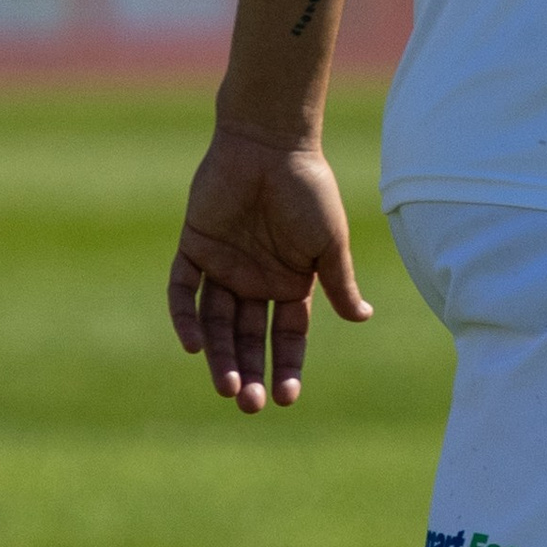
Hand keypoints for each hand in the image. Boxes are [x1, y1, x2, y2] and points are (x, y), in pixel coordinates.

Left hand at [165, 123, 371, 411]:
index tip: (286, 397)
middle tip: (249, 404)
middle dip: (249, 371)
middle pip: (247, 338)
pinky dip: (185, 317)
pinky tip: (192, 346)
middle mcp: (254, 281)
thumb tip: (362, 319)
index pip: (286, 337)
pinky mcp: (194, 247)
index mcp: (289, 282)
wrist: (271, 142)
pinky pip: (184, 290)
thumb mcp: (328, 242)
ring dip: (219, 356)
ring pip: (215, 322)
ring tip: (226, 387)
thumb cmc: (308, 189)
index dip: (286, 367)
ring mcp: (222, 266)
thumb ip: (338, 282)